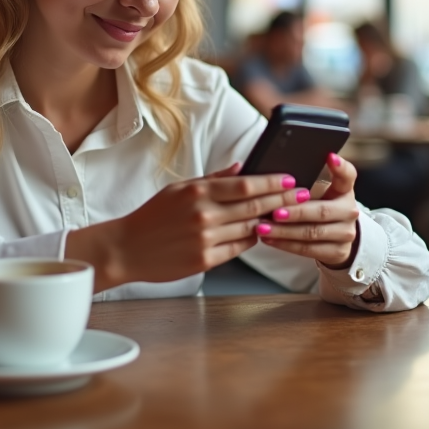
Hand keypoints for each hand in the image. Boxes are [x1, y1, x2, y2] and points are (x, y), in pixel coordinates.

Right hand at [65, 164, 307, 291]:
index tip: (290, 179)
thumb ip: (212, 179)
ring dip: (270, 220)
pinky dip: (252, 238)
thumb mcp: (178, 189)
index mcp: (198, 192)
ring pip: (250, 228)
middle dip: (282, 199)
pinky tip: (260, 232)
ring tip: (287, 213)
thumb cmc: (152, 216)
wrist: (127, 248)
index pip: (246, 185)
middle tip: (301, 194)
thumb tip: (241, 168)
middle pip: (254, 206)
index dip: (272, 182)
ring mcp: (206, 239)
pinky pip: (239, 247)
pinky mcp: (205, 260)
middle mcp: (204, 215)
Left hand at [254, 153, 359, 268]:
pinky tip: (269, 239)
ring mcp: (345, 234)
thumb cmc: (320, 206)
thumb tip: (275, 174)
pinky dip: (286, 244)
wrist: (336, 237)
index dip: (340, 167)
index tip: (329, 156)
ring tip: (262, 227)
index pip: (348, 175)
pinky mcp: (337, 253)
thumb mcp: (320, 191)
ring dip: (284, 231)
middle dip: (296, 212)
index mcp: (345, 190)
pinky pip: (308, 249)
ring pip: (312, 233)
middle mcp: (349, 211)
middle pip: (322, 211)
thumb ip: (305, 180)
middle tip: (274, 211)